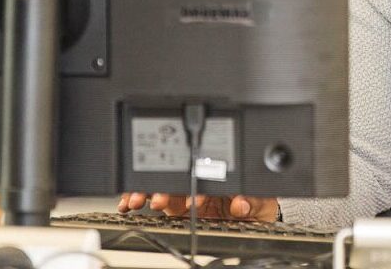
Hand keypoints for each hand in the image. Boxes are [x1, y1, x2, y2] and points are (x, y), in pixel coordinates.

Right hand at [118, 191, 278, 220]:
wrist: (257, 216)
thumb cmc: (258, 202)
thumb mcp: (262, 201)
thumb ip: (252, 201)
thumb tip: (241, 203)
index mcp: (218, 173)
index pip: (201, 175)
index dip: (192, 186)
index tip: (190, 201)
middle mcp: (199, 181)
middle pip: (175, 180)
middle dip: (159, 187)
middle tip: (152, 198)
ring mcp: (187, 193)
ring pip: (161, 189)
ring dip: (146, 192)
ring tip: (136, 200)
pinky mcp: (179, 207)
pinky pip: (157, 203)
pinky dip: (140, 199)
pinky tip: (129, 202)